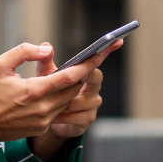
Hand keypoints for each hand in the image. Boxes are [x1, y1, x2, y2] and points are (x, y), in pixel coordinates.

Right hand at [0, 43, 108, 143]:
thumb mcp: (0, 64)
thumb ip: (25, 52)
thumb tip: (47, 49)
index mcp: (34, 91)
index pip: (68, 77)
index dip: (85, 66)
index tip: (98, 56)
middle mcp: (43, 108)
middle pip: (72, 90)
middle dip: (81, 76)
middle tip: (86, 64)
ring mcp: (43, 121)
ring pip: (67, 102)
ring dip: (70, 90)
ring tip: (67, 77)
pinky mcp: (41, 129)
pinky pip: (57, 113)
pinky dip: (58, 102)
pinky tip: (51, 95)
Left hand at [28, 40, 122, 161]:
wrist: (49, 120)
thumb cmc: (50, 93)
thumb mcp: (46, 77)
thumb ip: (45, 62)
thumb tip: (46, 46)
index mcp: (86, 73)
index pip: (97, 60)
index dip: (107, 50)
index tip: (117, 41)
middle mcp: (94, 87)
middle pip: (95, 77)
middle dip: (81, 76)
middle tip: (68, 78)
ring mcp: (93, 104)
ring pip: (80, 99)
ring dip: (63, 102)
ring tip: (47, 104)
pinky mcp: (88, 119)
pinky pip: (76, 116)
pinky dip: (62, 116)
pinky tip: (51, 117)